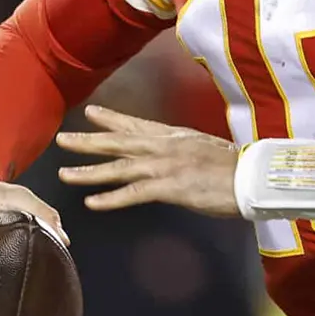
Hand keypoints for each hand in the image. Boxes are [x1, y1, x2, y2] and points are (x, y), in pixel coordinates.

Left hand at [55, 105, 239, 218]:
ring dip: (89, 171)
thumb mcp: (205, 149)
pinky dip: (111, 198)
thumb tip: (175, 156)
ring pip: (118, 168)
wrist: (252, 176)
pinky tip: (92, 203)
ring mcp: (164, 166)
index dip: (112, 119)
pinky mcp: (169, 187)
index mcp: (173, 136)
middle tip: (62, 139)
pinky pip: (133, 193)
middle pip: (118, 143)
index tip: (91, 113)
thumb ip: (184, 151)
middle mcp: (163, 147)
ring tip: (65, 173)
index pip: (136, 125)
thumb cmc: (236, 167)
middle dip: (88, 141)